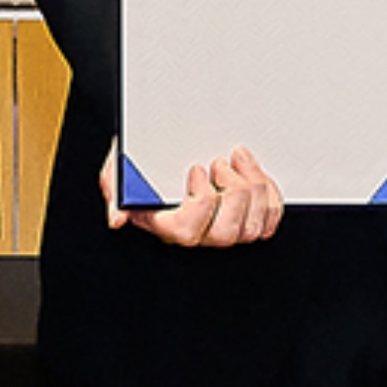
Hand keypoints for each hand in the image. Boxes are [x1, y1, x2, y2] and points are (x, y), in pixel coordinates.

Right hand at [103, 141, 283, 247]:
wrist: (163, 152)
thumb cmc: (142, 164)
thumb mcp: (120, 173)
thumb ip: (116, 192)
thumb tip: (117, 219)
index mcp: (167, 224)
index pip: (188, 232)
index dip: (201, 202)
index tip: (198, 168)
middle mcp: (198, 233)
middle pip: (226, 234)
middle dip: (231, 193)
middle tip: (221, 163)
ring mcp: (224, 229)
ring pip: (251, 229)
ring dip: (253, 189)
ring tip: (239, 159)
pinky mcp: (247, 219)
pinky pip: (269, 221)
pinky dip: (270, 196)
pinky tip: (256, 173)